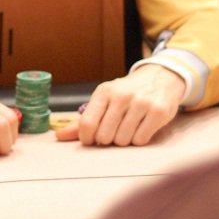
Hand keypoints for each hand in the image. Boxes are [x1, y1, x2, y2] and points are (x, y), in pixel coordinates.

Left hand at [55, 65, 183, 145]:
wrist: (160, 77)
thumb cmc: (127, 94)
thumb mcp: (104, 100)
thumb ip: (83, 120)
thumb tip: (59, 136)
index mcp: (104, 91)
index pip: (87, 123)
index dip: (87, 138)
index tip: (92, 139)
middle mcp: (122, 95)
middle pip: (104, 136)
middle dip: (108, 139)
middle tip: (114, 130)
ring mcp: (141, 103)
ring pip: (123, 140)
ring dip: (124, 140)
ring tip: (129, 127)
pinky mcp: (158, 112)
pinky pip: (141, 140)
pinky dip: (139, 139)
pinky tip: (141, 127)